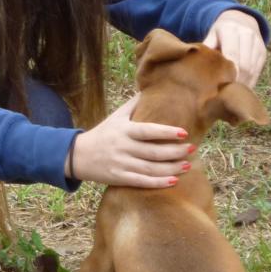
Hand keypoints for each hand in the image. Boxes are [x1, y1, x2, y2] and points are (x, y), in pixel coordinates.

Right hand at [67, 94, 191, 187]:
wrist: (77, 155)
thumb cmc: (102, 133)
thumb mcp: (115, 117)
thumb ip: (133, 105)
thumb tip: (150, 88)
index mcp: (124, 131)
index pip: (148, 131)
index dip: (166, 132)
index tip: (184, 133)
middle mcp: (123, 148)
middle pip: (153, 152)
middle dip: (175, 152)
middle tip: (192, 149)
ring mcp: (121, 164)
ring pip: (151, 169)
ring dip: (171, 168)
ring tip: (187, 165)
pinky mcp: (119, 178)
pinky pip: (142, 182)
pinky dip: (158, 182)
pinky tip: (173, 181)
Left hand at [202, 10, 266, 87]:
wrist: (240, 20)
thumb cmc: (220, 33)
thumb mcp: (211, 36)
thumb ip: (206, 50)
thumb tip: (196, 67)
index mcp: (230, 30)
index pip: (232, 54)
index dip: (228, 71)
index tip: (221, 85)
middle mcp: (246, 34)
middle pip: (244, 64)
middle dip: (236, 80)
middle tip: (226, 94)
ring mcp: (257, 43)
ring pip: (252, 68)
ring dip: (244, 83)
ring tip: (233, 94)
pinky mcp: (263, 51)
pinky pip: (258, 69)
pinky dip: (251, 81)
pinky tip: (242, 89)